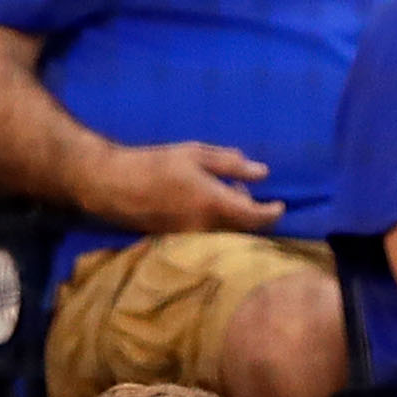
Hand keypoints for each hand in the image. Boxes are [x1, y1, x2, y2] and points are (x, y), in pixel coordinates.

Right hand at [79, 141, 287, 234]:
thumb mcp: (195, 154)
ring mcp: (193, 237)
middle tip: (238, 185)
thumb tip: (262, 172)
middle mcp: (206, 227)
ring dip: (231, 214)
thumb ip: (231, 164)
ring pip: (226, 231)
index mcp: (214, 202)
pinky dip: (215, 220)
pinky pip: (209, 235)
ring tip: (216, 190)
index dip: (272, 213)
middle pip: (243, 227)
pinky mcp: (181, 242)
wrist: (115, 186)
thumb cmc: (156, 163)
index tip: (281, 205)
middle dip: (248, 208)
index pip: (255, 216)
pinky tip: (200, 200)